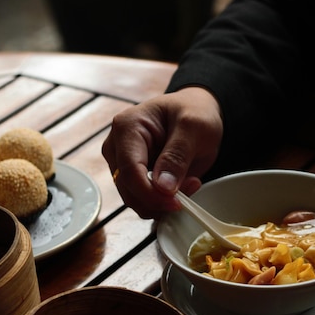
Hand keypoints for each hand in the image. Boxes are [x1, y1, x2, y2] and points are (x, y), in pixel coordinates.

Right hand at [102, 87, 222, 218]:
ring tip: (192, 183)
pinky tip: (184, 187)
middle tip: (192, 187)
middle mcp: (117, 147)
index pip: (129, 170)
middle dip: (160, 200)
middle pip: (128, 189)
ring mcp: (121, 163)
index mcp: (126, 127)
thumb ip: (177, 155)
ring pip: (134, 199)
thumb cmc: (194, 111)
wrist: (198, 112)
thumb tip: (163, 187)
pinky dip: (164, 202)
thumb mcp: (193, 126)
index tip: (176, 202)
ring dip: (163, 202)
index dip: (151, 193)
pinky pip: (143, 200)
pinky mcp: (132, 177)